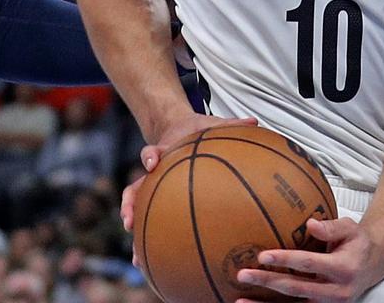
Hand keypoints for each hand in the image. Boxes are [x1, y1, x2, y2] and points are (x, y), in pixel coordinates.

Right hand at [120, 113, 258, 252]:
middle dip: (131, 204)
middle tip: (129, 220)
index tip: (152, 163)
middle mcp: (154, 171)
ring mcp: (152, 186)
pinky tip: (152, 262)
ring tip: (137, 255)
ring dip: (137, 232)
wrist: (178, 127)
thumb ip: (230, 125)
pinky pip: (150, 219)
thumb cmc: (197, 128)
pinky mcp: (157, 198)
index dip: (151, 157)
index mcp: (164, 151)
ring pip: (138, 209)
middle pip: (135, 188)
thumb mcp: (211, 124)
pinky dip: (150, 240)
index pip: (152, 153)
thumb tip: (254, 121)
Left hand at [234, 218, 380, 302]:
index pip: (309, 264)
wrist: (373, 264)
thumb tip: (310, 224)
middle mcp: (336, 291)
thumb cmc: (357, 242)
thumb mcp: (350, 228)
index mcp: (343, 268)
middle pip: (295, 287)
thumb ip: (331, 227)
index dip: (285, 260)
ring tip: (240, 299)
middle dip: (267, 282)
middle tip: (243, 274)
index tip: (263, 255)